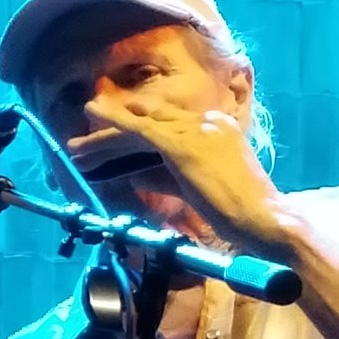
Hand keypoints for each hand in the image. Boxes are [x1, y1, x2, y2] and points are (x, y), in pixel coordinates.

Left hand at [75, 98, 285, 248]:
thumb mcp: (194, 188)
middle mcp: (208, 121)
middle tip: (85, 142)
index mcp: (217, 128)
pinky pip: (140, 130)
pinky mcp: (183, 143)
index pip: (169, 126)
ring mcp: (196, 129)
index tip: (111, 143)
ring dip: (105, 137)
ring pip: (141, 126)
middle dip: (116, 133)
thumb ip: (164, 177)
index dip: (137, 134)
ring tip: (76, 146)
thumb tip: (133, 172)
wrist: (262, 218)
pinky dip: (114, 125)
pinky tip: (93, 120)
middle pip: (152, 122)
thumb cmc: (236, 211)